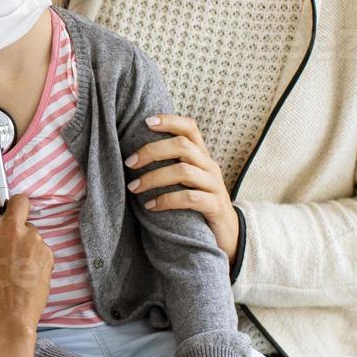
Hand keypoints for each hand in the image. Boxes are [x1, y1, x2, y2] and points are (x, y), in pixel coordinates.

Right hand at [0, 149, 52, 356]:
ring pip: (32, 229)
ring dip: (27, 241)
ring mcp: (30, 239)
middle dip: (19, 207)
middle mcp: (9, 229)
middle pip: (20, 199)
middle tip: (15, 226)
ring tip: (19, 267)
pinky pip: (42, 247)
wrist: (7, 319)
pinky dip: (37, 258)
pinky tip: (29, 275)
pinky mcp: (47, 252)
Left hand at [125, 113, 239, 265]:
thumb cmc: (197, 205)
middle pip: (182, 146)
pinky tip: (150, 206)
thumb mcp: (186, 182)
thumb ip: (170, 166)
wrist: (227, 235)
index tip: (146, 122)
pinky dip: (166, 200)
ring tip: (134, 187)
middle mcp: (209, 166)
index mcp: (201, 156)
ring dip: (154, 178)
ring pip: (183, 171)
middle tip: (129, 163)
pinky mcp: (215, 206)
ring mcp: (215, 186)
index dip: (170, 121)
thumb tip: (133, 157)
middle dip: (152, 151)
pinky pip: (190, 198)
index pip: (190, 128)